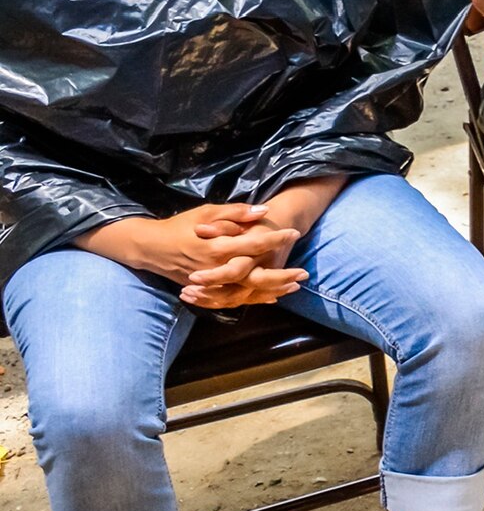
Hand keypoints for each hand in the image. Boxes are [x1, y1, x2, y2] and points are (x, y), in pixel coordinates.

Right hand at [124, 204, 306, 306]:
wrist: (152, 247)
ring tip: (295, 286)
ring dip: (271, 290)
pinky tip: (272, 297)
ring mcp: (211, 284)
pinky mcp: (208, 290)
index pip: (252, 244)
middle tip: (304, 272)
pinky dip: (254, 298)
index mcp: (216, 247)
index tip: (293, 232)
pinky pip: (234, 299)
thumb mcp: (207, 212)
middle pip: (254, 276)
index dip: (274, 239)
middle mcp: (215, 269)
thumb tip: (263, 211)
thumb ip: (235, 213)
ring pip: (246, 292)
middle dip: (281, 275)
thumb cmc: (181, 226)